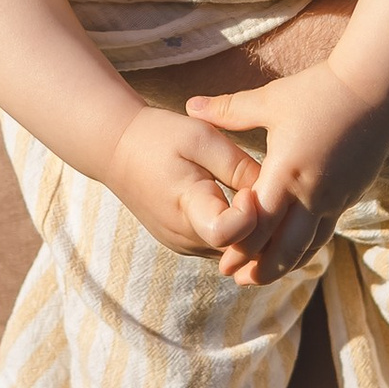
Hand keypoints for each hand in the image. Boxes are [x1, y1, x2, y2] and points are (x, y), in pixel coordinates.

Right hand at [101, 106, 265, 259]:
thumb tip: (273, 193)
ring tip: (256, 194)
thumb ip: (238, 167)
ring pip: (236, 251)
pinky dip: (238, 230)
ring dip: (253, 229)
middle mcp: (185, 236)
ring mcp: (184, 245)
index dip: (250, 214)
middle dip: (261, 223)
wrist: (115, 148)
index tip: (251, 189)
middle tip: (265, 191)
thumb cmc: (159, 136)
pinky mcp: (186, 243)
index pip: (227, 233)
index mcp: (187, 207)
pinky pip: (224, 246)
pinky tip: (243, 203)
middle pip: (240, 247)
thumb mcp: (201, 138)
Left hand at [186, 63, 388, 283]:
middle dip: (260, 269)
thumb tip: (190, 105)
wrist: (375, 89)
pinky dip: (308, 246)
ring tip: (264, 276)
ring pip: (310, 245)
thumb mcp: (269, 100)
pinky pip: (326, 230)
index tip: (222, 261)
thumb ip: (228, 110)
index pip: (259, 225)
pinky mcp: (350, 194)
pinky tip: (297, 250)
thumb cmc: (318, 91)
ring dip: (286, 264)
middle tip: (238, 281)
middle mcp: (311, 193)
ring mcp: (335, 197)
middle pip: (285, 247)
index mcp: (285, 172)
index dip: (240, 248)